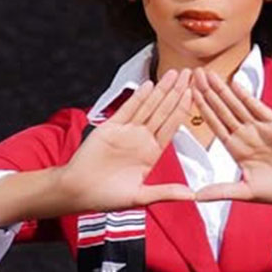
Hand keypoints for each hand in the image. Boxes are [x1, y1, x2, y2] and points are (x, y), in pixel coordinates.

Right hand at [59, 68, 194, 210]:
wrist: (77, 192)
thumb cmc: (106, 197)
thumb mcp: (140, 198)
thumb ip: (166, 192)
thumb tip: (192, 195)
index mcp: (151, 153)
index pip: (171, 127)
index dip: (182, 110)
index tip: (194, 94)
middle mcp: (141, 139)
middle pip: (163, 111)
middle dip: (176, 92)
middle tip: (189, 73)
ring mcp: (126, 131)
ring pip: (147, 106)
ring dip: (160, 90)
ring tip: (173, 74)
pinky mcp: (109, 127)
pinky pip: (126, 110)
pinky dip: (137, 98)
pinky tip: (149, 85)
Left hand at [190, 68, 271, 203]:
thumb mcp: (247, 192)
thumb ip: (221, 191)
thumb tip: (195, 197)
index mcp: (236, 148)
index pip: (215, 124)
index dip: (202, 109)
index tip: (187, 95)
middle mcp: (246, 134)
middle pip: (222, 109)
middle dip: (208, 93)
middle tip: (192, 74)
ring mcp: (260, 127)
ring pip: (237, 105)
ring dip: (223, 90)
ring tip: (208, 74)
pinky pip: (258, 107)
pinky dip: (247, 96)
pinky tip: (234, 84)